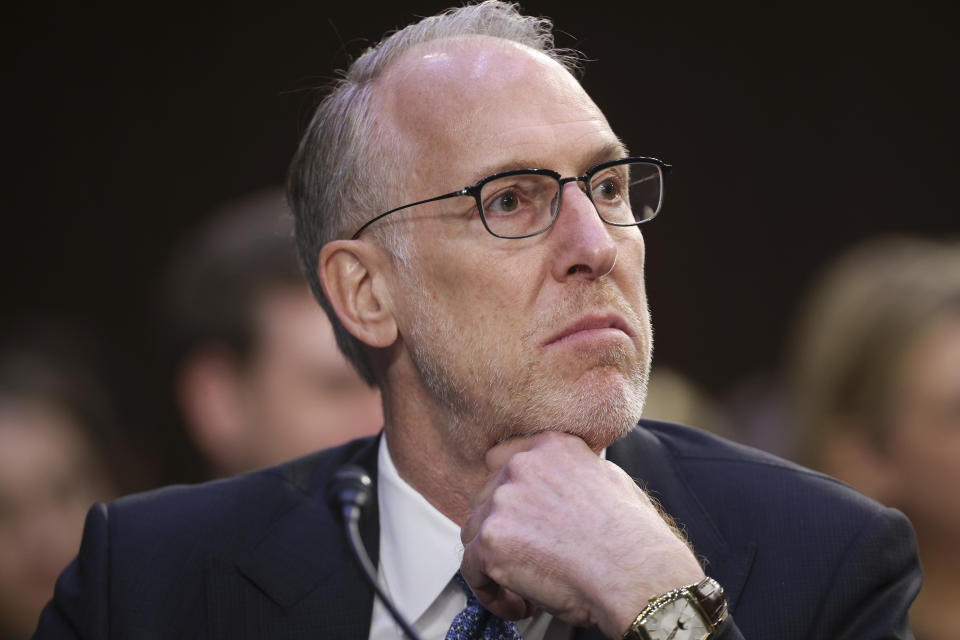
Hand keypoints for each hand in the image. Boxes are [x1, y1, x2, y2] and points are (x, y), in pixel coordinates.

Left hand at [459, 431, 704, 637]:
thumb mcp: (609, 478)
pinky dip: (490, 590)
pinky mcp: (491, 541)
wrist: (637, 575)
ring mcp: (503, 502)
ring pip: (474, 531)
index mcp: (550, 447)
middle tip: (524, 553)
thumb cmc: (634, 538)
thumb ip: (570, 472)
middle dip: (501, 527)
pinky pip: (471, 568)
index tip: (512, 512)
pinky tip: (517, 603)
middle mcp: (522, 467)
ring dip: (493, 559)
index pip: (503, 457)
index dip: (506, 489)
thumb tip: (559, 483)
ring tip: (524, 585)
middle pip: (485, 496)